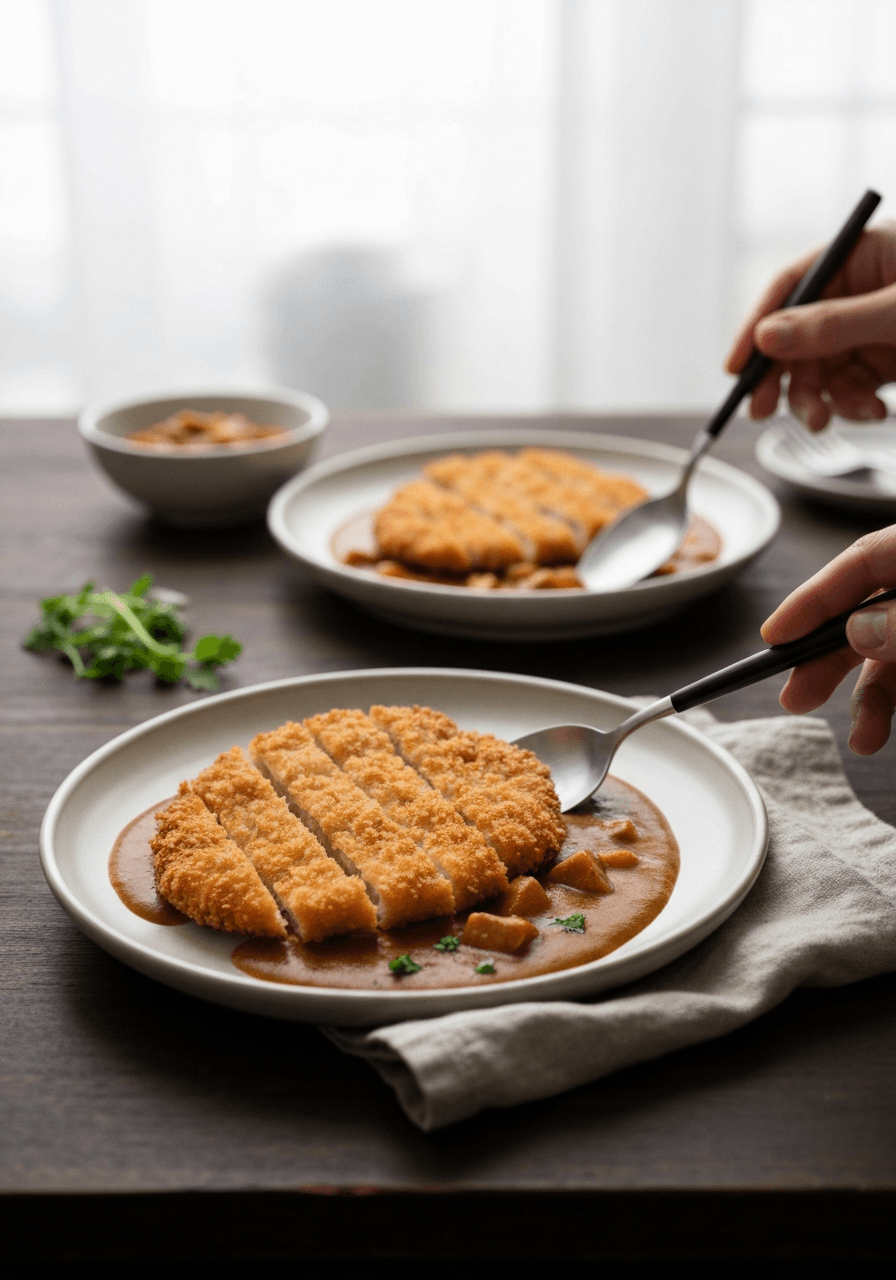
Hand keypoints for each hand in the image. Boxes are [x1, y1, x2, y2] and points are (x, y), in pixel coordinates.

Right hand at [726, 220, 895, 430]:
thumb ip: (833, 324)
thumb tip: (766, 337)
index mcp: (858, 256)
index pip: (791, 287)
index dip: (757, 326)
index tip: (735, 367)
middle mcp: (858, 292)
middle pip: (797, 336)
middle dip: (782, 378)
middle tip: (762, 410)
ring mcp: (869, 328)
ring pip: (820, 370)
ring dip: (817, 401)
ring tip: (823, 421)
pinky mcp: (885, 360)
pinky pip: (850, 387)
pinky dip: (853, 406)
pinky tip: (872, 412)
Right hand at [762, 525, 895, 753]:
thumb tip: (860, 632)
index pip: (862, 561)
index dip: (813, 599)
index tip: (775, 638)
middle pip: (869, 612)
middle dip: (830, 660)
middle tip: (796, 698)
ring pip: (894, 651)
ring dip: (872, 696)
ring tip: (864, 739)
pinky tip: (884, 725)